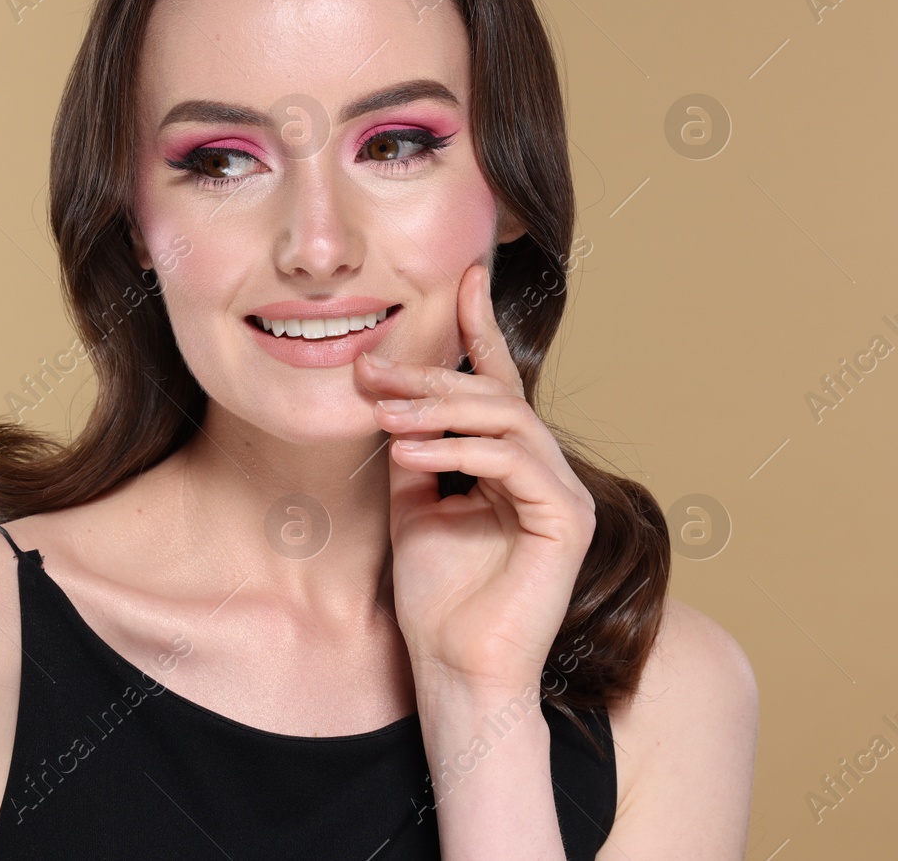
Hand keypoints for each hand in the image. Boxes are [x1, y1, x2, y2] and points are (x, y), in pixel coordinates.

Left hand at [355, 263, 595, 694]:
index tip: (462, 275)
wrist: (453, 665)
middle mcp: (542, 469)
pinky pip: (511, 462)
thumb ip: (415, 447)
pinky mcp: (568, 519)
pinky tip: (409, 453)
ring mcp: (562, 493)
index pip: (495, 383)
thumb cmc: (434, 595)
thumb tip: (390, 396)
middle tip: (373, 368)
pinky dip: (457, 451)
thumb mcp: (411, 503)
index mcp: (507, 462)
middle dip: (429, 376)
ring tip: (382, 416)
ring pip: (505, 419)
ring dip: (438, 410)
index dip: (479, 329)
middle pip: (492, 395)